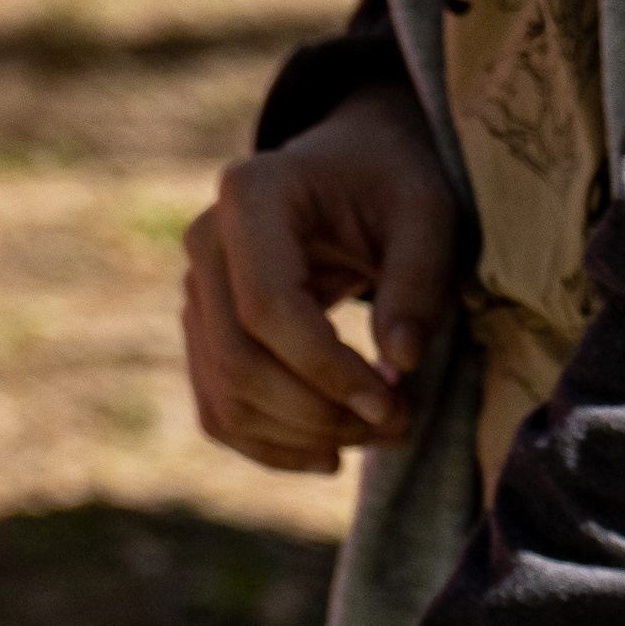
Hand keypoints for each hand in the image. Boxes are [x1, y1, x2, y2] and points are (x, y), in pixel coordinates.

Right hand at [182, 83, 460, 471]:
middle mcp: (205, 243)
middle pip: (239, 361)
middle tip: (399, 424)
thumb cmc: (392, 188)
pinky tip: (330, 454)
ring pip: (226, 396)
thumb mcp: (428, 216)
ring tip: (379, 433)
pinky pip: (220, 410)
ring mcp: (196, 291)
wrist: (352, 171)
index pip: (268, 308)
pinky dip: (273, 447)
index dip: (327, 371)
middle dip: (320, 414)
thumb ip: (418, 282)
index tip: (392, 403)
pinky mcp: (205, 333)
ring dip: (304, 438)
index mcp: (251, 197)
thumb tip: (400, 361)